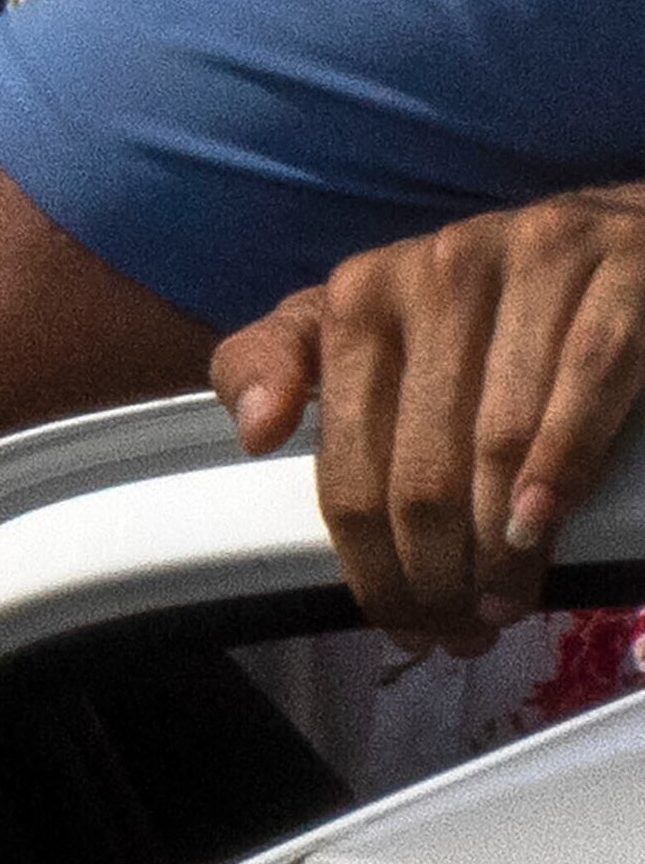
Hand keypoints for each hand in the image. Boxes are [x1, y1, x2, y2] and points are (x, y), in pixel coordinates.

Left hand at [212, 186, 644, 646]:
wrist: (620, 234)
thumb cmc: (482, 306)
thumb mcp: (366, 324)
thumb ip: (280, 363)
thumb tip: (256, 431)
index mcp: (361, 295)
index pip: (347, 460)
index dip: (367, 560)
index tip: (397, 620)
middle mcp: (439, 269)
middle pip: (422, 468)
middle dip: (436, 571)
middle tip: (458, 629)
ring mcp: (534, 259)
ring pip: (499, 442)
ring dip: (499, 546)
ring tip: (500, 604)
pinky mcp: (623, 268)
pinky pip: (588, 383)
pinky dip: (561, 467)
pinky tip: (539, 525)